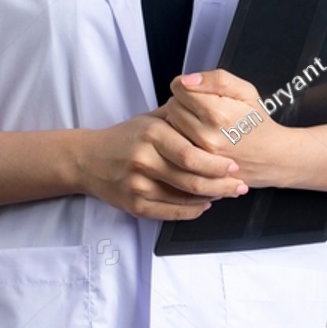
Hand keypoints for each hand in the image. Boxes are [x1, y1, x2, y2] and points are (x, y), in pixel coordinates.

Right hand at [77, 111, 246, 219]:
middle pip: (191, 179)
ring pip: (184, 198)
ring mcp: (138, 185)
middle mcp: (144, 160)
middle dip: (221, 185)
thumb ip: (179, 118)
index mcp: (151, 134)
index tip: (235, 166)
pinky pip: (171, 213)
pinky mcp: (135, 205)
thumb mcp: (149, 119)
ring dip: (210, 198)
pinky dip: (192, 211)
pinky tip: (204, 204)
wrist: (87, 159)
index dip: (216, 164)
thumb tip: (213, 115)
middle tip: (239, 185)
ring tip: (226, 194)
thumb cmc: (124, 138)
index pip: (191, 154)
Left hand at [160, 70, 296, 189]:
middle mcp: (206, 136)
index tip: (199, 92)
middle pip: (172, 106)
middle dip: (184, 103)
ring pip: (170, 126)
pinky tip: (197, 139)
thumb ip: (216, 79)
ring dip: (180, 121)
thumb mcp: (246, 91)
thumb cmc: (258, 123)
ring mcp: (200, 155)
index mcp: (217, 113)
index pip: (179, 88)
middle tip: (203, 109)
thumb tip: (187, 80)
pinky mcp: (196, 168)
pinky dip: (181, 140)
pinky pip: (175, 146)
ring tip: (201, 124)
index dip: (188, 86)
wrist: (272, 157)